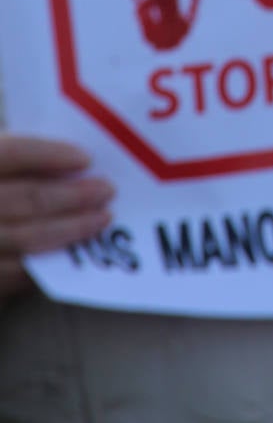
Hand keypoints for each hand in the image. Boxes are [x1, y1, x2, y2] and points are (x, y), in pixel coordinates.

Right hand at [0, 135, 113, 299]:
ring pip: (23, 240)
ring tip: (100, 220)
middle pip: (25, 198)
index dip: (49, 155)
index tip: (85, 158)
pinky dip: (41, 264)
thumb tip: (66, 162)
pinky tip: (64, 253)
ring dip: (68, 231)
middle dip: (71, 196)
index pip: (10, 153)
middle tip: (106, 190)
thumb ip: (11, 161)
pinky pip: (10, 276)